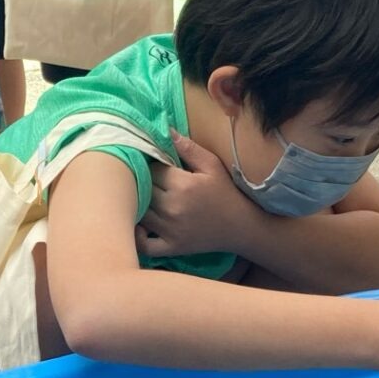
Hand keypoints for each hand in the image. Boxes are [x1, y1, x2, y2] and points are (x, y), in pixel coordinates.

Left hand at [139, 132, 259, 258]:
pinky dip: (137, 236)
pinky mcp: (171, 247)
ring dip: (138, 205)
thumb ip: (189, 148)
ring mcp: (170, 229)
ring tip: (145, 199)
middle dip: (144, 183)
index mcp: (183, 185)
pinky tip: (139, 226)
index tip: (158, 166)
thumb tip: (167, 130)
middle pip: (143, 190)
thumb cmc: (226, 193)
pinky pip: (144, 244)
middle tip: (150, 181)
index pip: (151, 169)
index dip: (152, 165)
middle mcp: (173, 208)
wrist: (241, 226)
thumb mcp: (212, 166)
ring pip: (139, 213)